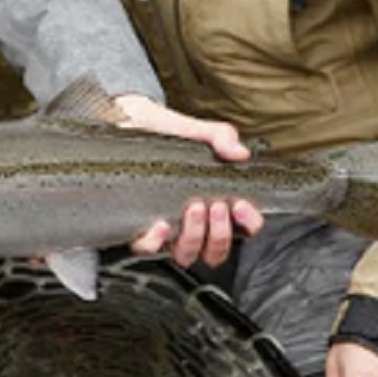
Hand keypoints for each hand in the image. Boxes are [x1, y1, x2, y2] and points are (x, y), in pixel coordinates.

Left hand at [112, 94, 264, 266]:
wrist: (128, 121)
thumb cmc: (165, 132)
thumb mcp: (197, 131)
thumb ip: (221, 137)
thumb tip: (240, 152)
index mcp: (213, 201)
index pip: (243, 228)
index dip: (249, 224)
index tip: (241, 205)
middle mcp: (192, 222)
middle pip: (215, 252)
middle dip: (220, 233)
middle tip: (216, 205)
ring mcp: (167, 227)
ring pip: (187, 255)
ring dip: (194, 236)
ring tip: (194, 207)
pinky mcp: (139, 226)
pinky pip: (148, 248)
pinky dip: (156, 241)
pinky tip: (161, 223)